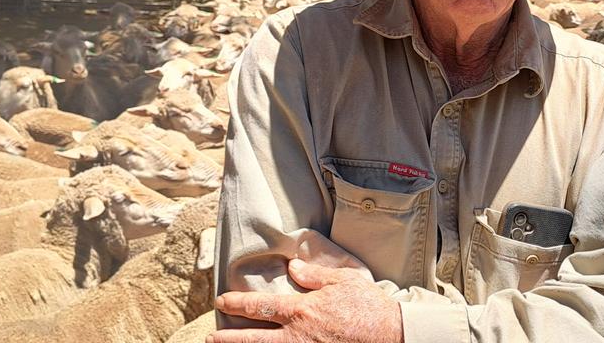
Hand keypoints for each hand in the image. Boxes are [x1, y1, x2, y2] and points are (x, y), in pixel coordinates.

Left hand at [209, 259, 401, 342]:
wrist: (392, 334)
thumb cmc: (368, 306)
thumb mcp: (342, 280)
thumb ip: (314, 275)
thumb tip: (292, 267)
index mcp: (302, 310)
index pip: (261, 306)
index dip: (237, 304)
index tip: (222, 301)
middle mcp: (298, 335)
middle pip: (253, 339)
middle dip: (229, 338)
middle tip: (211, 337)